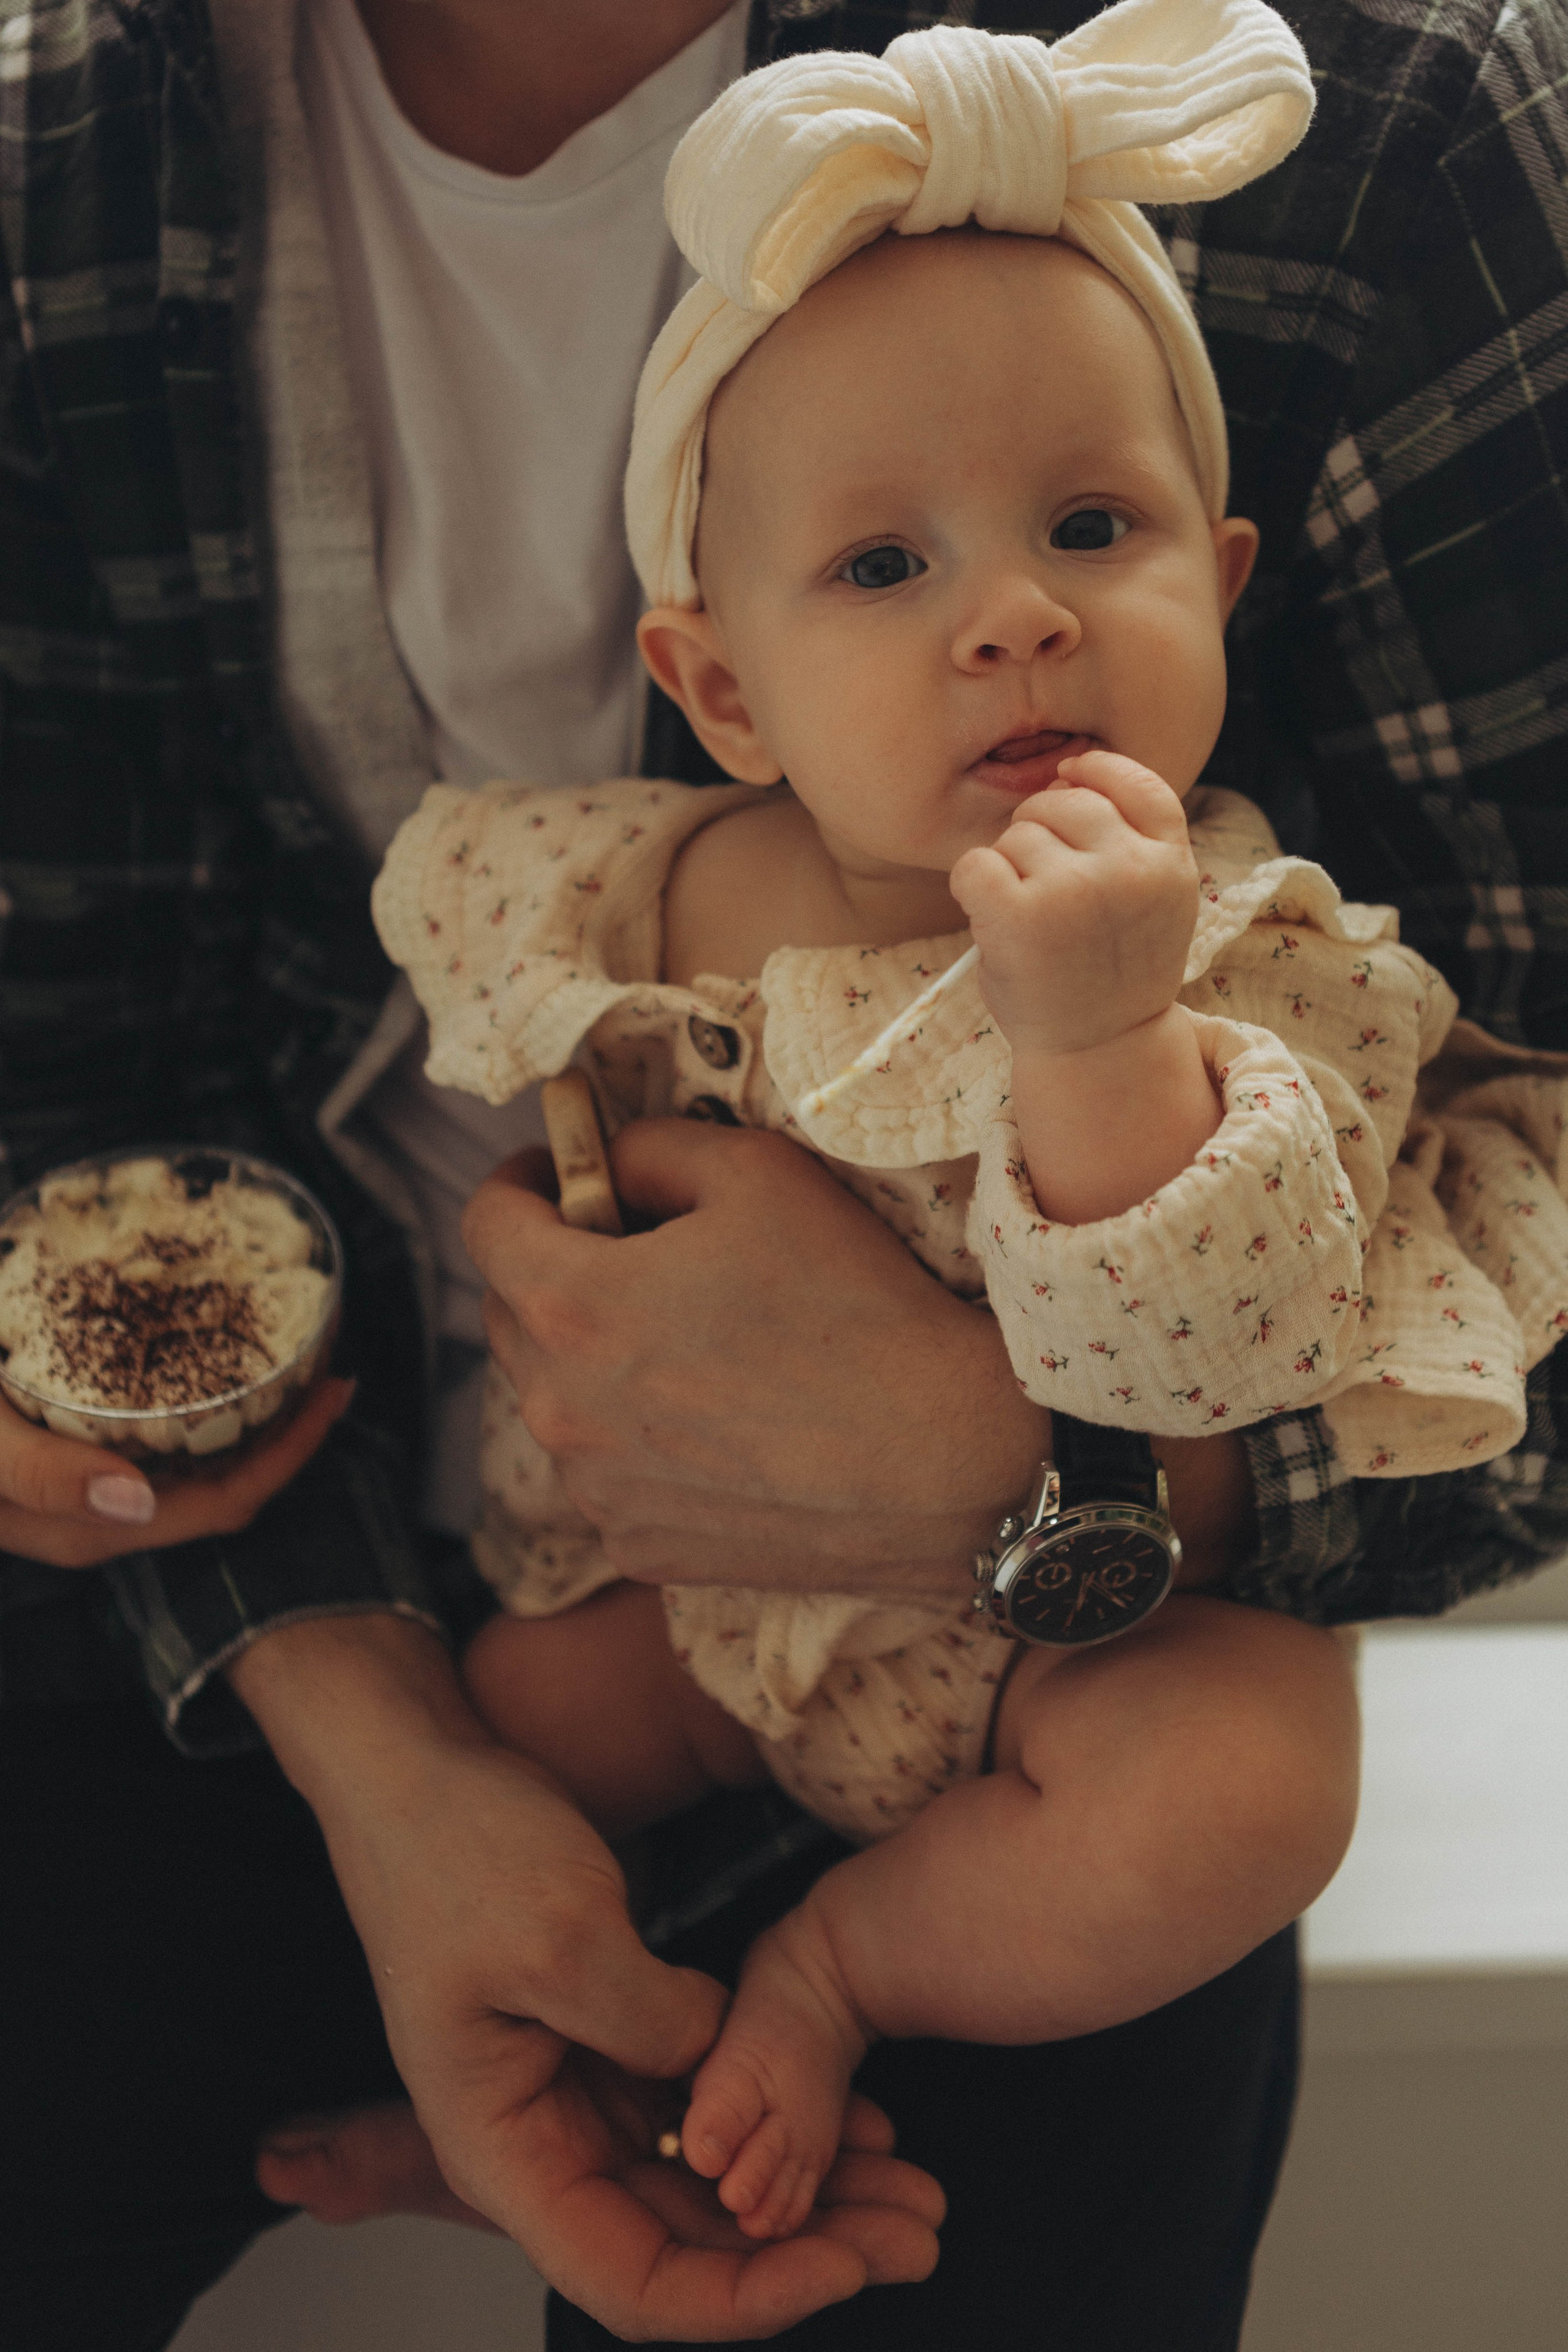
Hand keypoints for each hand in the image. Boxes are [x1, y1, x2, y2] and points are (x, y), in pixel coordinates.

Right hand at [0, 1376, 353, 1566]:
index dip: (291, 1455)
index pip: (223, 1505)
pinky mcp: (72, 1463)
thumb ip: (41, 1476)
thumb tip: (135, 1502)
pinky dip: (204, 1410)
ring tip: (296, 1354)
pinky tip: (218, 1362)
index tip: (339, 1388)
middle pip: (225, 1492)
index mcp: (88, 1528)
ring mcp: (86, 1498)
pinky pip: (162, 1449)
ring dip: (253, 1420)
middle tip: (333, 1358)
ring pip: (197, 1472)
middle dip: (287, 1435)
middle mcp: (98, 1523)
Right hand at [233, 1618, 942, 2337]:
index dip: (743, 2298)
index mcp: (503, 2151)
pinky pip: (705, 2102)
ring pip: (705, 2178)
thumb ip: (657, 2026)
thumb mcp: (565, 1936)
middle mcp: (542, 2141)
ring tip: (908, 2185)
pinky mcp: (612, 2033)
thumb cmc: (455, 1846)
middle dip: (801, 2248)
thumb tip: (734, 2072)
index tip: (844, 2264)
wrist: (419, 1762)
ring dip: (803, 2187)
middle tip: (913, 2233)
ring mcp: (579, 2087)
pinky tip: (856, 2110)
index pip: (630, 2280)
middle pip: (682, 2241)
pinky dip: (775, 2112)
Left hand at [462, 1124, 1046, 1597]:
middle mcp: (557, 1406)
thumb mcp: (760, 1174)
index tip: (562, 1170)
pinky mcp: (638, 1548)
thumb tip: (611, 1164)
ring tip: (696, 1345)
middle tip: (641, 1249)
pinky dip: (637, 1438)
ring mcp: (594, 1490)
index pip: (485, 1222)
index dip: (522, 1180)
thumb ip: (654, 1150)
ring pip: (558, 1396)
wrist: (943, 1466)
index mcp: (570, 1303)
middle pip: (510, 1311)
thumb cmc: (855, 1307)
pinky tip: (723, 1425)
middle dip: (556, 1266)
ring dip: (595, 1357)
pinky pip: (606, 1472)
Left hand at [949, 749, 1198, 1056]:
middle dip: (1041, 833)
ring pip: (1017, 833)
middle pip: (1064, 802)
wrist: (1099, 1050)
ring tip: (1031, 921)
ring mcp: (1076, 890)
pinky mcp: (1021, 915)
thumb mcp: (1150, 902)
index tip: (1070, 774)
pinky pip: (975, 862)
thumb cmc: (1110, 973)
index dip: (1099, 769)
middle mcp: (1130, 870)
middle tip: (1045, 893)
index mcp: (1170, 865)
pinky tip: (991, 919)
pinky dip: (970, 885)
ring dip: (1009, 868)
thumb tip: (1066, 778)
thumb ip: (1128, 842)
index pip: (1140, 784)